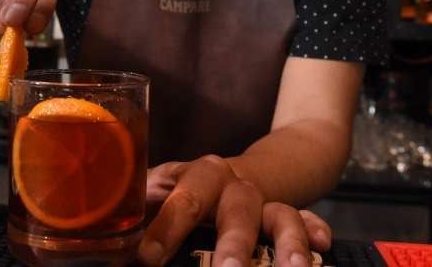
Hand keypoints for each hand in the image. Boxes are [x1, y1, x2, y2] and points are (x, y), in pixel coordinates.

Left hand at [140, 156, 331, 266]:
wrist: (234, 174)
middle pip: (236, 208)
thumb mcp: (163, 193)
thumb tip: (109, 247)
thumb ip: (143, 213)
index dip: (165, 229)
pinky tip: (323, 245)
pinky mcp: (287, 214)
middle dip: (233, 242)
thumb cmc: (187, 190)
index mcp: (196, 177)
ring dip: (286, 244)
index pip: (180, 200)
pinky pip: (307, 219)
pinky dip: (315, 231)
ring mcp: (264, 201)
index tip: (148, 258)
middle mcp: (233, 186)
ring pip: (280, 215)